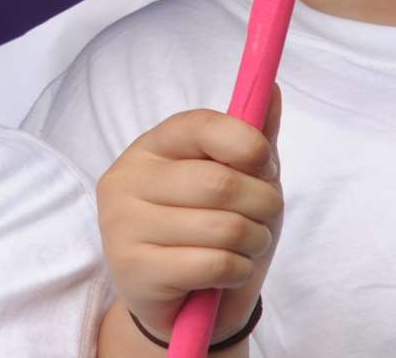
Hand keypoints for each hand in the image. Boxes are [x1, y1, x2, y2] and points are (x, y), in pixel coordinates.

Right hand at [96, 90, 281, 351]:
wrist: (186, 305)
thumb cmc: (214, 232)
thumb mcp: (241, 181)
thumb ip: (253, 137)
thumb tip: (273, 89)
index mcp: (151, 147)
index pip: (199, 126)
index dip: (246, 143)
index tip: (265, 164)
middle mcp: (127, 179)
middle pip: (219, 182)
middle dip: (263, 204)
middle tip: (264, 218)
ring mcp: (122, 225)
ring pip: (222, 227)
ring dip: (253, 241)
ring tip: (245, 248)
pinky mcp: (133, 270)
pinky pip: (212, 264)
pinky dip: (237, 271)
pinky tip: (226, 273)